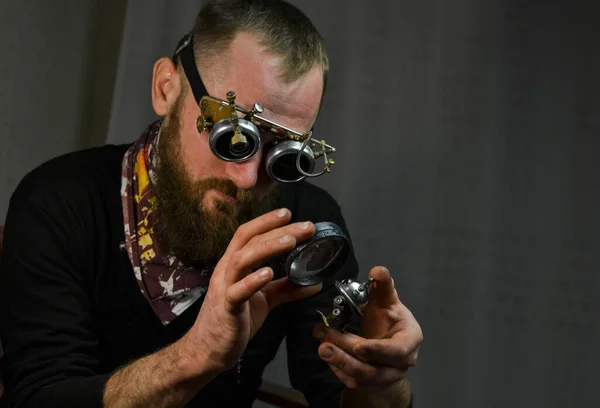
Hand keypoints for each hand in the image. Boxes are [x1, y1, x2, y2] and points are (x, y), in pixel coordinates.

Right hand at [180, 208, 321, 374]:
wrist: (209, 350)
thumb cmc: (233, 320)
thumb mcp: (265, 300)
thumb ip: (287, 288)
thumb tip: (314, 283)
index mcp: (234, 265)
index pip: (248, 234)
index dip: (267, 221)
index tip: (289, 213)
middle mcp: (227, 271)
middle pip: (249, 241)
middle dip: (277, 230)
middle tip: (305, 227)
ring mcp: (224, 288)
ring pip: (242, 259)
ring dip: (267, 248)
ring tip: (290, 241)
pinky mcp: (226, 308)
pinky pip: (237, 291)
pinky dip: (252, 281)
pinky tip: (268, 274)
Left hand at [312, 266, 422, 389]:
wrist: (388, 344)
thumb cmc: (388, 319)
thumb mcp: (387, 301)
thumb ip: (382, 286)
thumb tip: (378, 270)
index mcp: (409, 340)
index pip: (398, 350)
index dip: (378, 350)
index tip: (358, 346)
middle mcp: (400, 363)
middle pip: (375, 364)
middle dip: (348, 353)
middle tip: (325, 338)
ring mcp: (385, 376)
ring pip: (362, 376)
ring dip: (340, 362)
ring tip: (322, 347)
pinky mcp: (369, 383)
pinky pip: (352, 381)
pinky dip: (338, 369)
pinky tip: (327, 355)